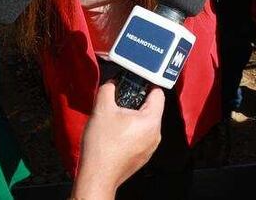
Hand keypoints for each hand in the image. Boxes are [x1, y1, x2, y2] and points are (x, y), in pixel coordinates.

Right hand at [71, 81, 164, 198]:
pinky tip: (115, 133)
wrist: (97, 175)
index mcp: (151, 121)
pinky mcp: (143, 156)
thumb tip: (112, 82)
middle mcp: (156, 134)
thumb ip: (108, 88)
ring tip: (114, 118)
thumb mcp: (102, 108)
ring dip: (132, 116)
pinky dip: (130, 130)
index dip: (146, 83)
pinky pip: (141, 136)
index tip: (133, 80)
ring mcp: (151, 147)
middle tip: (118, 100)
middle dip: (135, 101)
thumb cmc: (102, 144)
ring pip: (145, 122)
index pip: (158, 93)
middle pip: (151, 108)